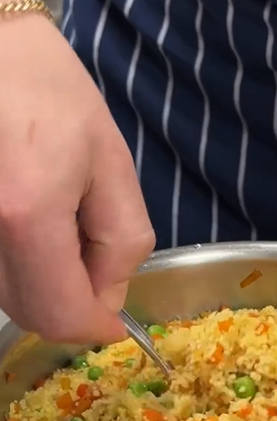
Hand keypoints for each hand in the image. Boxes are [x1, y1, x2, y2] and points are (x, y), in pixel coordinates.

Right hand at [0, 14, 154, 342]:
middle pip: (30, 313)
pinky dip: (21, 267)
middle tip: (93, 256)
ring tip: (60, 223)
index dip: (93, 328)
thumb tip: (109, 297)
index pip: (59, 314)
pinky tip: (32, 219)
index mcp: (26, 215)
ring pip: (9, 296)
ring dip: (47, 285)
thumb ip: (122, 240)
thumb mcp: (110, 162)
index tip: (117, 321)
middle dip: (73, 304)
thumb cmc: (49, 92)